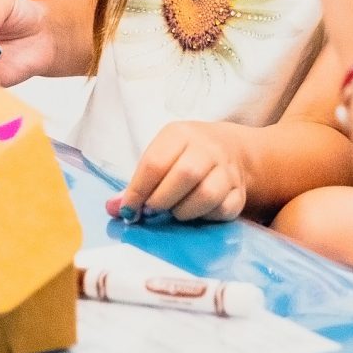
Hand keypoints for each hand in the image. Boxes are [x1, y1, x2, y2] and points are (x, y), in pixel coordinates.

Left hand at [112, 121, 251, 223]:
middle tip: (152, 211)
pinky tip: (196, 214)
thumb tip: (113, 208)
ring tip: (174, 212)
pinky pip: (224, 209)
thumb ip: (137, 183)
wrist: (231, 149)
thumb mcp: (161, 156)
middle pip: (185, 175)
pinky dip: (206, 217)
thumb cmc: (185, 155)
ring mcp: (227, 170)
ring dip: (184, 211)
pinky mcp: (239, 191)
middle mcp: (207, 148)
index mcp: (180, 135)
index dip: (137, 191)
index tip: (129, 209)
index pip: (155, 163)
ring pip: (207, 194)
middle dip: (162, 200)